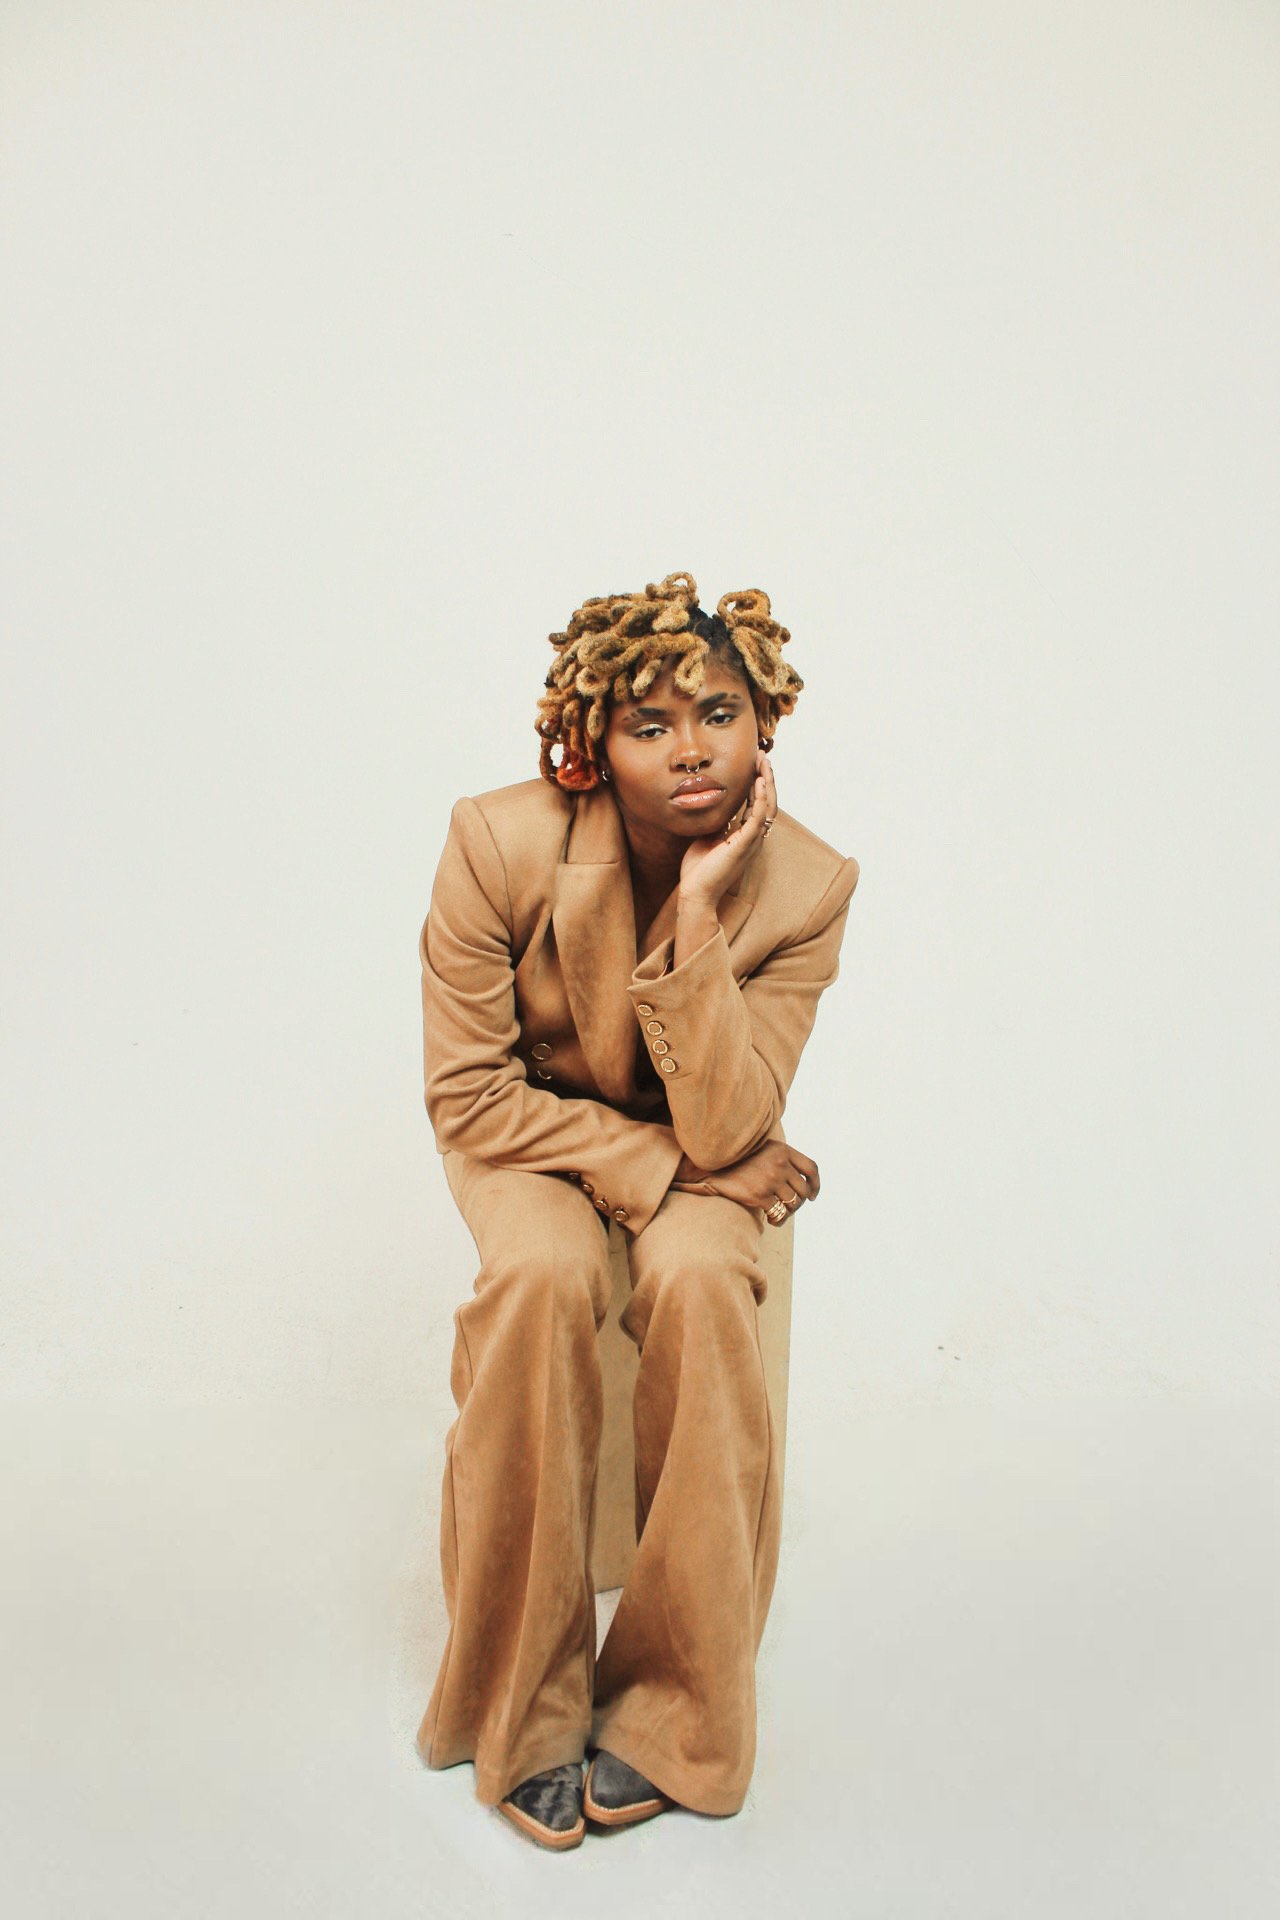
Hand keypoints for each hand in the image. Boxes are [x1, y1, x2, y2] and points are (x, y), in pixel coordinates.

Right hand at [673, 1137, 819, 1222]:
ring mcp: (770, 1179)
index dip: (816, 1184)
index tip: (813, 1196)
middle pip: (804, 1190)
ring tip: (779, 1215)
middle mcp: (779, 1163)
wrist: (714, 1167)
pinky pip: (778, 1213)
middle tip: (790, 1208)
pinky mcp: (759, 1194)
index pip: (811, 1168)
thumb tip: (806, 1184)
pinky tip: (771, 1220)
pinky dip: (777, 1220)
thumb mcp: (765, 1150)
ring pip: (793, 1203)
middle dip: (799, 1203)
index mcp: (783, 1150)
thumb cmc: (741, 1161)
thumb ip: (784, 1160)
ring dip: (788, 1213)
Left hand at [677, 747, 776, 906]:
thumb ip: (717, 822)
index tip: (754, 764)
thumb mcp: (708, 837)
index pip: (757, 804)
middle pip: (767, 801)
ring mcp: (751, 841)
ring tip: (764, 762)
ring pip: (767, 806)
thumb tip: (715, 805)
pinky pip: (757, 818)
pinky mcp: (744, 844)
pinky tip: (759, 782)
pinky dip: (761, 798)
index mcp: (745, 835)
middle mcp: (753, 837)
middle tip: (762, 756)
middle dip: (766, 777)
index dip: (758, 783)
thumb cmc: (699, 870)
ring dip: (767, 782)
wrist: (696, 893)